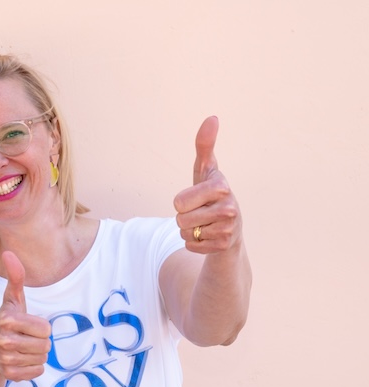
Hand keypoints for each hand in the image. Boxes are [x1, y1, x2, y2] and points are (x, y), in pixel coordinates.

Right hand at [0, 251, 51, 380]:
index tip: (27, 326)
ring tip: (21, 350)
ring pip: (42, 360)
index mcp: (7, 320)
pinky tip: (19, 362)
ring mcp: (5, 359)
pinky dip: (32, 369)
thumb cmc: (5, 324)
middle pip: (45, 345)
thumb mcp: (11, 301)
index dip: (41, 327)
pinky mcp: (9, 375)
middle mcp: (4, 341)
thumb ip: (15, 278)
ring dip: (36, 356)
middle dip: (39, 343)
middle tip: (25, 340)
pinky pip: (37, 372)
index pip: (46, 329)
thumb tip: (9, 253)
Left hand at [173, 116, 242, 253]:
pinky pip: (190, 245)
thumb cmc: (210, 193)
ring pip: (184, 233)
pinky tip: (208, 236)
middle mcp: (229, 208)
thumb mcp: (205, 170)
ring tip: (204, 223)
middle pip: (180, 219)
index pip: (178, 202)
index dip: (181, 201)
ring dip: (188, 230)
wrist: (229, 226)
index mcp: (221, 187)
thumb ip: (204, 146)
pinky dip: (194, 242)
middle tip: (199, 212)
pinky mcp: (223, 246)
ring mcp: (228, 229)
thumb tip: (212, 118)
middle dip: (184, 217)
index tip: (197, 197)